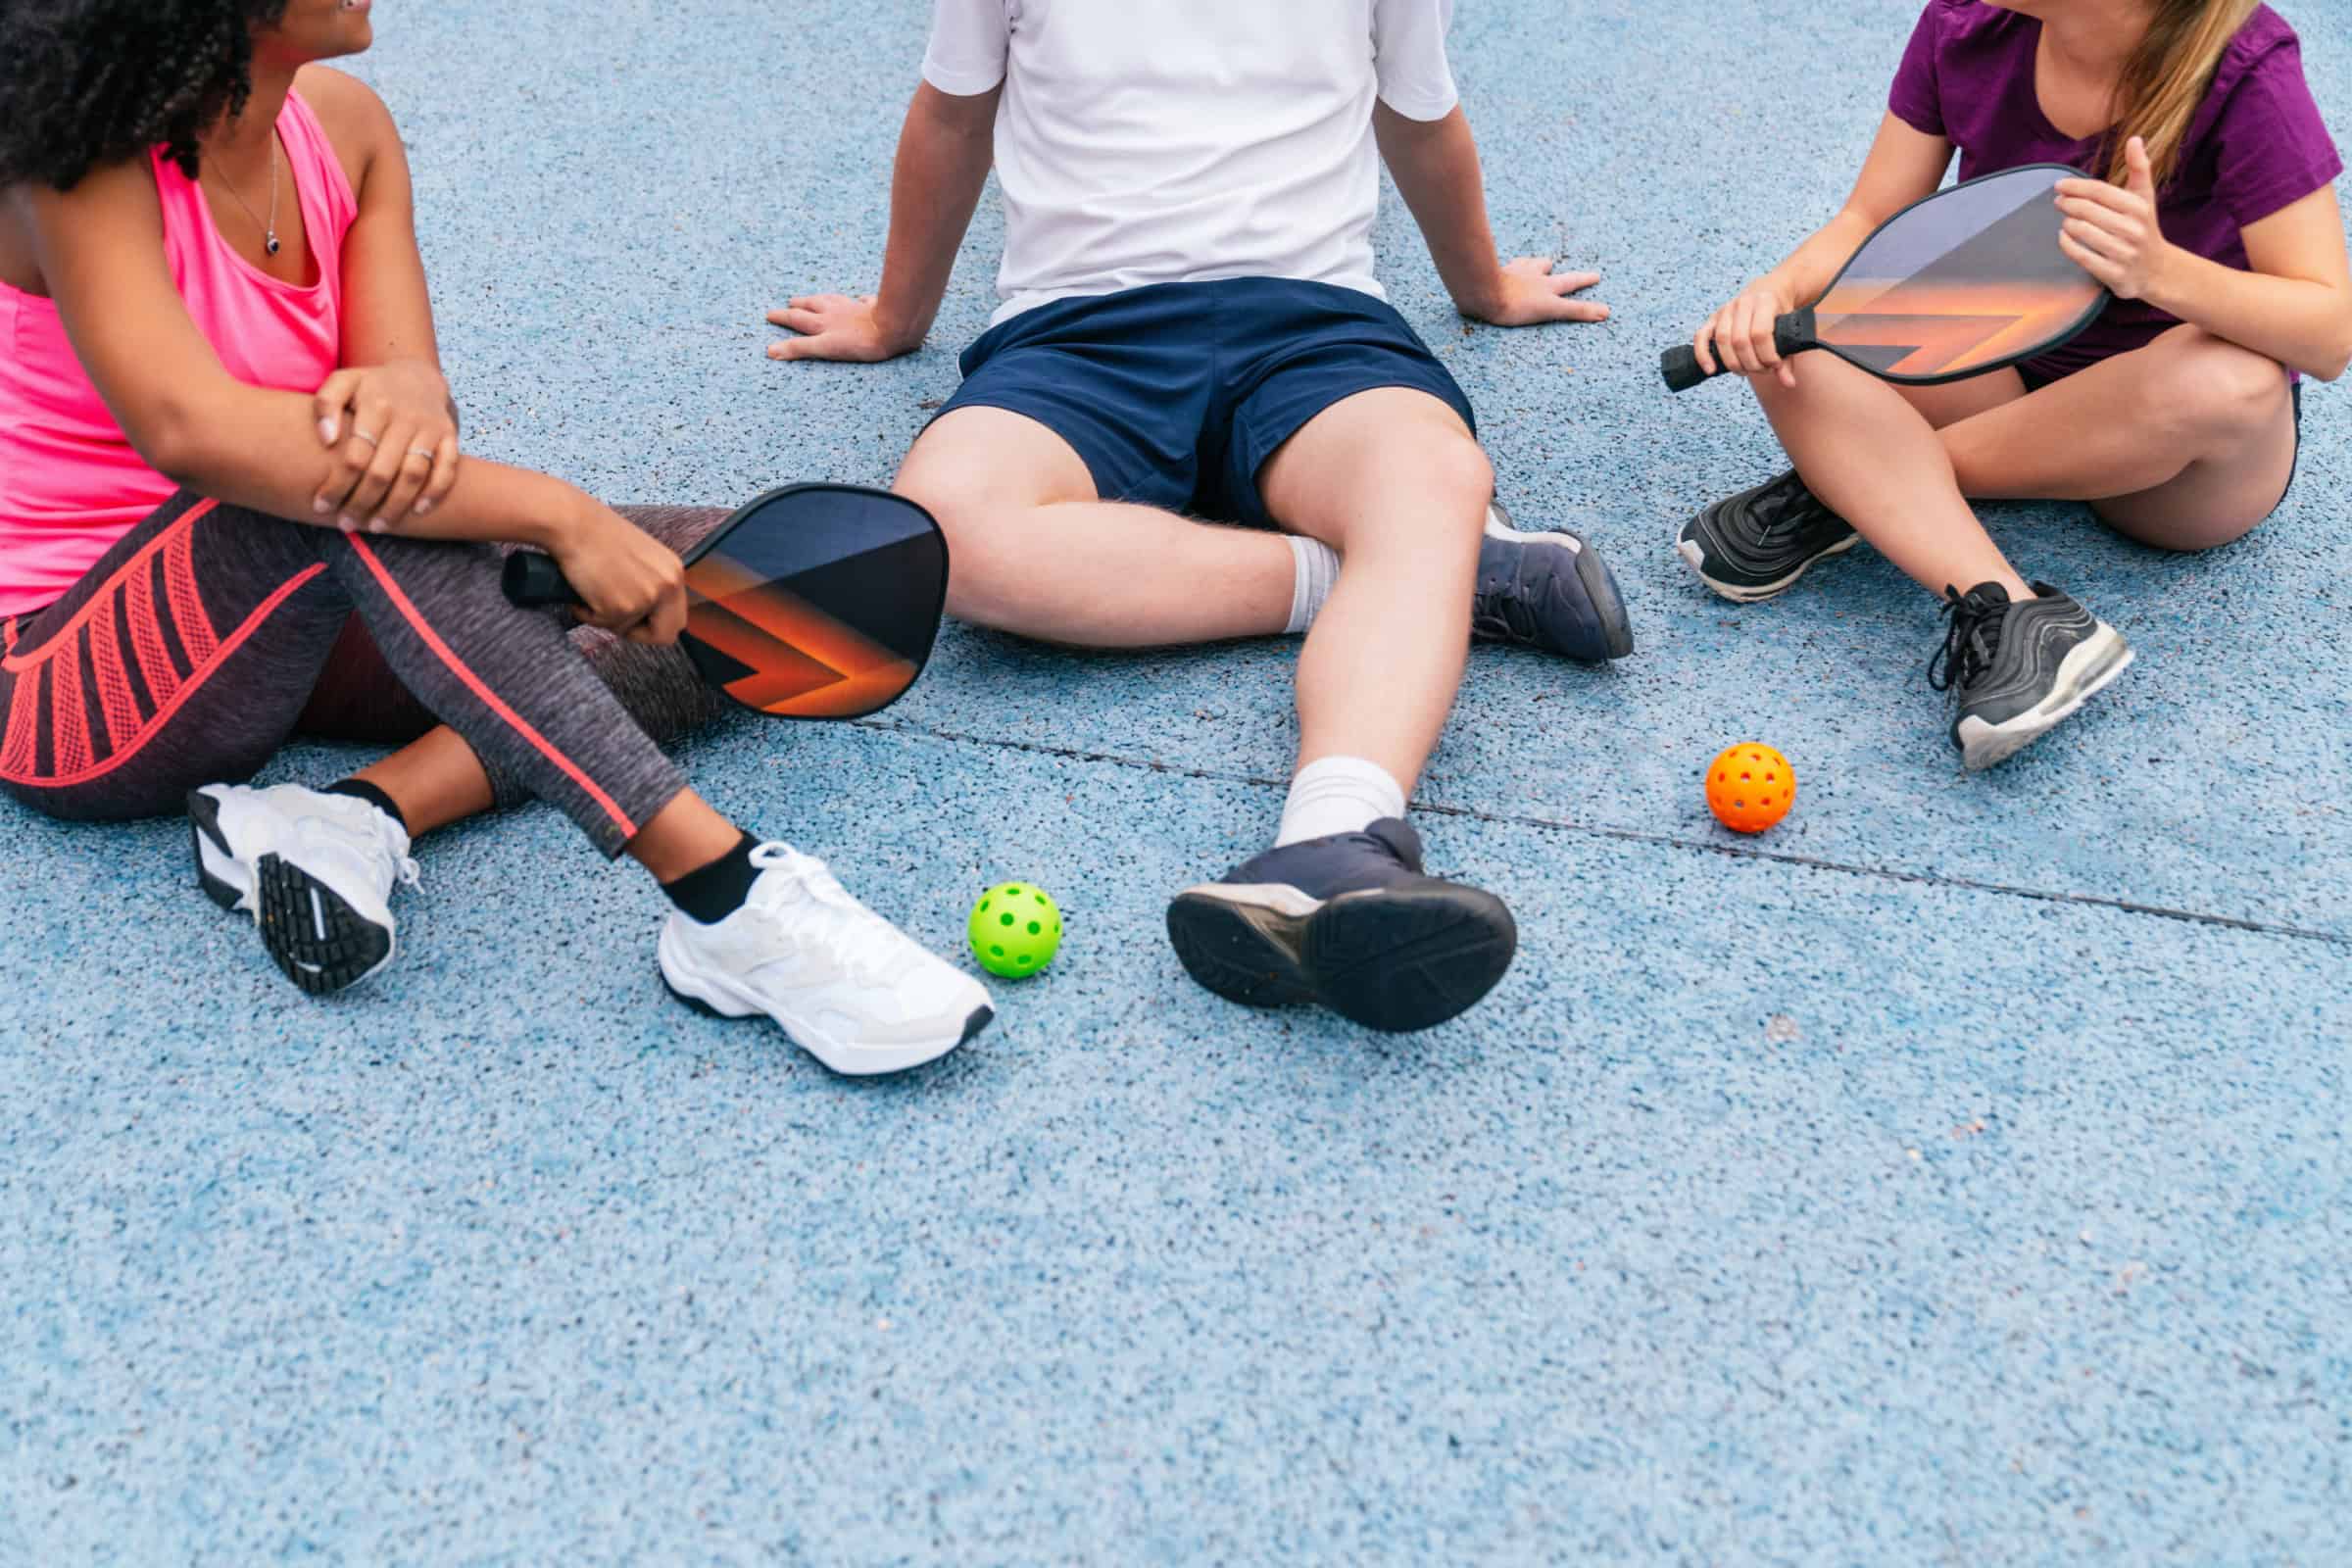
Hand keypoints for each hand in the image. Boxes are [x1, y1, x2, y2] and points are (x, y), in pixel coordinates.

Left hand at [312, 360, 460, 530]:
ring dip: (395, 506)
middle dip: (362, 502)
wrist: (419, 376)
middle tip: (347, 524)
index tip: (321, 506)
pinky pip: (447, 469)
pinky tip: (418, 512)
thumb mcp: (343, 382)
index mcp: (375, 405)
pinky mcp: (450, 437)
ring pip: (414, 475)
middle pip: (383, 471)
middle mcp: (405, 418)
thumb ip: (325, 404)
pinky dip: (435, 492)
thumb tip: (326, 439)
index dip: (337, 485)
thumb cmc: (372, 387)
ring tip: (377, 526)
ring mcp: (430, 429)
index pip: (355, 456)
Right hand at [548, 501, 690, 645]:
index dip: (656, 624)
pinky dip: (588, 613)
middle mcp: (667, 586)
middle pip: (666, 635)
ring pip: (628, 630)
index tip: (637, 619)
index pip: (678, 618)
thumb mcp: (642, 559)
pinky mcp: (621, 607)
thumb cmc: (598, 535)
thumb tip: (649, 613)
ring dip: (606, 617)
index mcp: (674, 572)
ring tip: (593, 590)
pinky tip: (583, 591)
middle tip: (616, 619)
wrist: (574, 524)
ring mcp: (646, 598)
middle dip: (640, 634)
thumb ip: (651, 584)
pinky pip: (603, 625)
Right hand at [764, 293, 919, 361]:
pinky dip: (860, 300)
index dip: (782, 317)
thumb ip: (799, 348)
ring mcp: (855, 309)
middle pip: (814, 306)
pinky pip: (865, 302)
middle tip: (791, 301)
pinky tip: (861, 298)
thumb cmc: (860, 341)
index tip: (769, 314)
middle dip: (800, 305)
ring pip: (835, 301)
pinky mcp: (874, 309)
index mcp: (823, 323)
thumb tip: (771, 351)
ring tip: (819, 297)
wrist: (892, 327)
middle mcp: (836, 313)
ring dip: (824, 299)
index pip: (798, 319)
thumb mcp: (825, 348)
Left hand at [1463, 257, 1610, 326]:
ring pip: (1521, 265)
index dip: (1584, 280)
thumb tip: (1606, 312)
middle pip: (1543, 267)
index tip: (1596, 276)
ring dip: (1526, 264)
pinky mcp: (1490, 276)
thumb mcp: (1552, 309)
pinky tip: (1496, 271)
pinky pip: (1497, 269)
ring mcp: (1509, 274)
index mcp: (1545, 285)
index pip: (1570, 281)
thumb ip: (1578, 310)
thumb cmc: (1516, 303)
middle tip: (1551, 264)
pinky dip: (1501, 269)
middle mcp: (1530, 276)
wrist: (1482, 291)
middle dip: (1550, 267)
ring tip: (1525, 265)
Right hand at [1695, 276, 1800, 386]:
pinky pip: (1701, 336)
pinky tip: (1710, 369)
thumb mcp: (1788, 331)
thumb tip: (1788, 383)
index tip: (1774, 365)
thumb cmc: (1779, 313)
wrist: (1769, 290)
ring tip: (1744, 370)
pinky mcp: (1713, 318)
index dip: (1766, 355)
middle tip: (1760, 369)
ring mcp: (1726, 309)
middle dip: (1750, 362)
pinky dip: (1703, 354)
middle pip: (1740, 340)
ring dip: (1733, 362)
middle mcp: (1743, 303)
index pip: (1760, 334)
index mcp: (1765, 301)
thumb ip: (1787, 359)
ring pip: (1722, 340)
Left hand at [2055, 137, 2175, 302]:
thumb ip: (2139, 168)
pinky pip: (2081, 256)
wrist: (2156, 269)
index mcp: (2138, 207)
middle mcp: (2132, 229)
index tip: (2059, 185)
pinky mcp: (2113, 273)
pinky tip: (2064, 236)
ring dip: (2067, 223)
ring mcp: (2122, 252)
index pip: (2100, 192)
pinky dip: (2066, 244)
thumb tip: (2135, 138)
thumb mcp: (2145, 197)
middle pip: (2087, 211)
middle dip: (2067, 204)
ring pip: (2082, 232)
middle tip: (2058, 201)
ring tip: (2066, 218)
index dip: (2075, 186)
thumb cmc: (2144, 227)